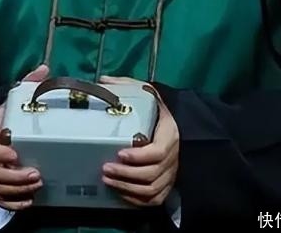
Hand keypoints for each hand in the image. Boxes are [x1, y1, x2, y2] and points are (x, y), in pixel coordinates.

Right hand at [0, 63, 49, 210]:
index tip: (16, 154)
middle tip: (36, 174)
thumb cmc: (10, 112)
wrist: (0, 125)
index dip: (0, 153)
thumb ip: (29, 83)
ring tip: (37, 185)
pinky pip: (1, 198)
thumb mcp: (17, 95)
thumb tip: (45, 68)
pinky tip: (29, 201)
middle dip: (15, 176)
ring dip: (17, 190)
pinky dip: (13, 203)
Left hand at [99, 75, 179, 206]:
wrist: (177, 121)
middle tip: (105, 169)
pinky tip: (119, 192)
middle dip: (127, 175)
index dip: (139, 156)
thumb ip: (126, 86)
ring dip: (127, 188)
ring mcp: (171, 173)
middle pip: (152, 174)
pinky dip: (136, 200)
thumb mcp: (146, 91)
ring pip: (151, 190)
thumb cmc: (157, 108)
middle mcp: (173, 157)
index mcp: (169, 134)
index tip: (120, 153)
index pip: (158, 152)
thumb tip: (102, 80)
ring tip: (107, 180)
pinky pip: (153, 199)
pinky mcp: (167, 184)